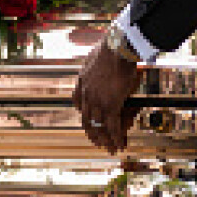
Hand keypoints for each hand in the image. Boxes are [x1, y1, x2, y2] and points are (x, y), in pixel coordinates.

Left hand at [71, 35, 142, 153]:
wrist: (118, 47)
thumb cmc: (111, 48)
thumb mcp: (96, 57)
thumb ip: (95, 65)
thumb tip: (101, 60)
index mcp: (81, 82)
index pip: (77, 103)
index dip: (83, 113)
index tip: (88, 120)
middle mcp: (86, 94)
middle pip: (86, 119)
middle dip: (93, 133)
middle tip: (97, 142)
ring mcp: (97, 101)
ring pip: (99, 125)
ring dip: (105, 139)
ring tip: (109, 149)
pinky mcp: (111, 104)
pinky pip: (113, 125)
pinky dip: (116, 137)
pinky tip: (119, 145)